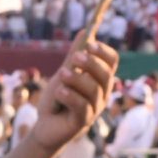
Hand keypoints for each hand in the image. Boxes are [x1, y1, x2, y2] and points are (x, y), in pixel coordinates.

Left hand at [23, 34, 119, 157]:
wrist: (45, 126)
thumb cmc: (57, 100)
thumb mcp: (63, 73)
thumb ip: (73, 56)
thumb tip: (85, 31)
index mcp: (100, 80)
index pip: (112, 62)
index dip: (103, 51)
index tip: (89, 44)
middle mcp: (102, 94)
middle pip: (106, 75)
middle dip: (91, 63)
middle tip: (75, 56)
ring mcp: (95, 109)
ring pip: (93, 89)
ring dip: (76, 79)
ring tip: (61, 75)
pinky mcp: (84, 121)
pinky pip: (81, 105)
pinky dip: (69, 95)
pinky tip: (59, 92)